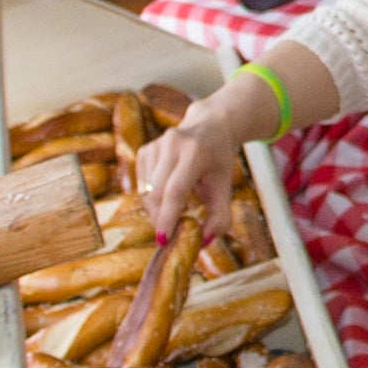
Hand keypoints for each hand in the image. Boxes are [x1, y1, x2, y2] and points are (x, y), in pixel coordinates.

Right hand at [131, 110, 248, 241]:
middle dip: (159, 218)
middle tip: (168, 235)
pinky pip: (141, 183)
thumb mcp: (225, 187)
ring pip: (146, 190)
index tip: (164, 240)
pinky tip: (166, 194)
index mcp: (195, 152)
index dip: (168, 217)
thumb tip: (204, 241)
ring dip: (155, 209)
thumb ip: (220, 216)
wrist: (211, 126)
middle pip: (156, 192)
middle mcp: (172, 144)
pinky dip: (150, 196)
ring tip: (172, 213)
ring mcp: (155, 145)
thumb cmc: (218, 161)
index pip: (175, 190)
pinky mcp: (145, 149)